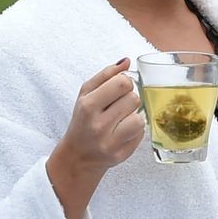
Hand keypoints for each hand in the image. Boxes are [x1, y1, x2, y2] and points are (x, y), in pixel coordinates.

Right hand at [54, 58, 145, 174]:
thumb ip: (105, 75)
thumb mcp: (86, 94)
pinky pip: (140, 134)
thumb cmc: (83, 121)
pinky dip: (134, 131)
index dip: (124, 83)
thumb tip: (126, 62)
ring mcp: (110, 142)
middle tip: (117, 107)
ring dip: (133, 117)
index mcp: (88, 106)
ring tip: (121, 120)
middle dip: (128, 100)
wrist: (77, 156)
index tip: (118, 90)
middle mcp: (98, 125)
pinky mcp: (121, 155)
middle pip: (134, 99)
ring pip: (139, 119)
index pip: (122, 83)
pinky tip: (121, 133)